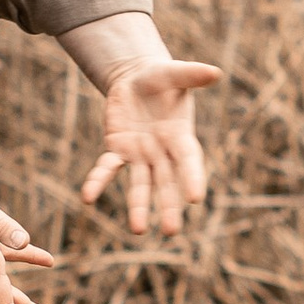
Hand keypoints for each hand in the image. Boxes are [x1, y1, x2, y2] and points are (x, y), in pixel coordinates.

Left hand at [79, 59, 220, 232]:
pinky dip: (98, 182)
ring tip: (139, 230)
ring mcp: (139, 155)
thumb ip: (192, 75)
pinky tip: (88, 197)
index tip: (195, 198)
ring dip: (139, 207)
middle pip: (167, 183)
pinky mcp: (118, 150)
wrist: (136, 79)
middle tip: (173, 231)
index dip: (192, 178)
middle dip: (169, 206)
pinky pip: (107, 169)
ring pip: (140, 185)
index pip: (189, 161)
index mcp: (181, 136)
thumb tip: (215, 72)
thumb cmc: (161, 77)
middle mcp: (162, 152)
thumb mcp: (174, 73)